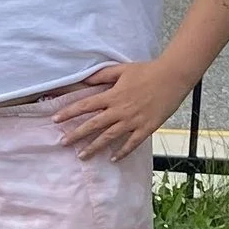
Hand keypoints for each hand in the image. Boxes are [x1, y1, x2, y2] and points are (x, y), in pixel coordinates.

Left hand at [55, 56, 185, 161]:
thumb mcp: (121, 69)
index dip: (69, 113)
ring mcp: (133, 121)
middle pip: (93, 125)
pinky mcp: (146, 128)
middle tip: (63, 144)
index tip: (55, 120)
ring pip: (109, 137)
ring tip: (82, 156)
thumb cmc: (147, 71)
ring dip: (94, 147)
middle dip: (76, 135)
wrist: (172, 77)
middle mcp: (120, 110)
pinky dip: (122, 152)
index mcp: (112, 95)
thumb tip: (84, 80)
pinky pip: (132, 143)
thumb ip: (102, 76)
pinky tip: (113, 159)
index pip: (85, 105)